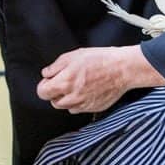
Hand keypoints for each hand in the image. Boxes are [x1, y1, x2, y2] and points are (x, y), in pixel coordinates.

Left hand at [36, 45, 164, 114]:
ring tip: (76, 85)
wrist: (122, 69)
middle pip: (53, 101)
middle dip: (55, 92)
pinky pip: (79, 109)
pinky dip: (79, 102)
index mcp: (64, 83)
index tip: (49, 80)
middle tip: (64, 81)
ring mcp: (83, 105)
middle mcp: (72, 97)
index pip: (42, 93)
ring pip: (66, 107)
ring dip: (66, 98)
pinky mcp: (93, 109)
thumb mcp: (72, 56)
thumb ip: (55, 67)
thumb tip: (46, 74)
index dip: (44, 85)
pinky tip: (86, 90)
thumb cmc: (99, 60)